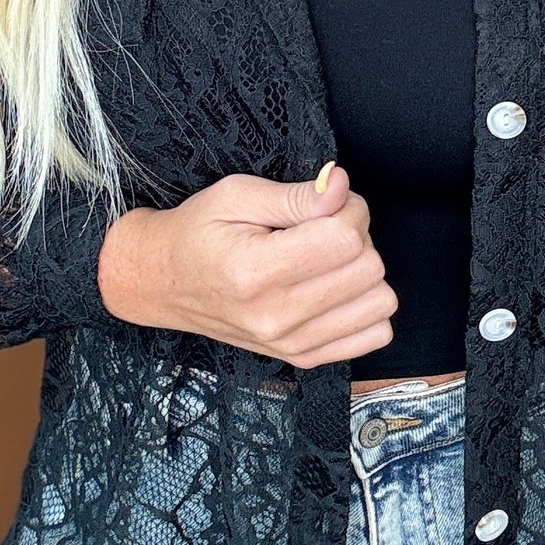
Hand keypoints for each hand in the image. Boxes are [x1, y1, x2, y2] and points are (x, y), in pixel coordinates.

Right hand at [96, 161, 397, 366]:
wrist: (164, 284)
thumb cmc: (199, 232)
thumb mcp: (236, 195)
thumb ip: (295, 195)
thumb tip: (342, 187)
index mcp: (256, 272)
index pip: (345, 239)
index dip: (350, 208)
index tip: (327, 202)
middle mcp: (276, 316)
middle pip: (368, 269)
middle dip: (358, 235)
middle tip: (325, 226)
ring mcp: (291, 343)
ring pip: (380, 302)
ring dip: (364, 271)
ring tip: (328, 258)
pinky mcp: (303, 357)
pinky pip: (374, 334)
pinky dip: (366, 306)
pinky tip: (336, 287)